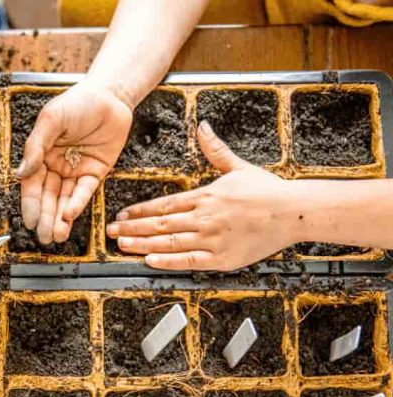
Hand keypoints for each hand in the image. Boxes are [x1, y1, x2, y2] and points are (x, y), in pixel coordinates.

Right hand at [17, 79, 132, 243]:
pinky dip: (77, 204)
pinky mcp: (94, 174)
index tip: (29, 222)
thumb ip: (36, 145)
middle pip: (48, 197)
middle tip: (44, 236)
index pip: (32, 185)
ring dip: (60, 219)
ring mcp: (75, 172)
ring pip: (65, 200)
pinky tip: (69, 216)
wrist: (111, 95)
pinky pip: (84, 192)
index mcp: (42, 155)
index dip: (31, 204)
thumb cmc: (78, 101)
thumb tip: (21, 172)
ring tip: (56, 236)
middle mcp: (56, 167)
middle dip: (45, 218)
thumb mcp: (52, 119)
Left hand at [106, 122, 295, 269]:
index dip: (139, 210)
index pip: (163, 204)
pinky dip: (167, 261)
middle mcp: (204, 217)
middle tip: (111, 232)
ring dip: (142, 244)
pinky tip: (149, 260)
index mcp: (205, 196)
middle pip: (159, 224)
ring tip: (122, 245)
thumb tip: (204, 127)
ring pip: (169, 242)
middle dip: (132, 228)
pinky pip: (188, 261)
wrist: (293, 211)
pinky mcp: (221, 258)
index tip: (122, 214)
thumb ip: (216, 151)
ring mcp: (211, 239)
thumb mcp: (239, 167)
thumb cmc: (268, 191)